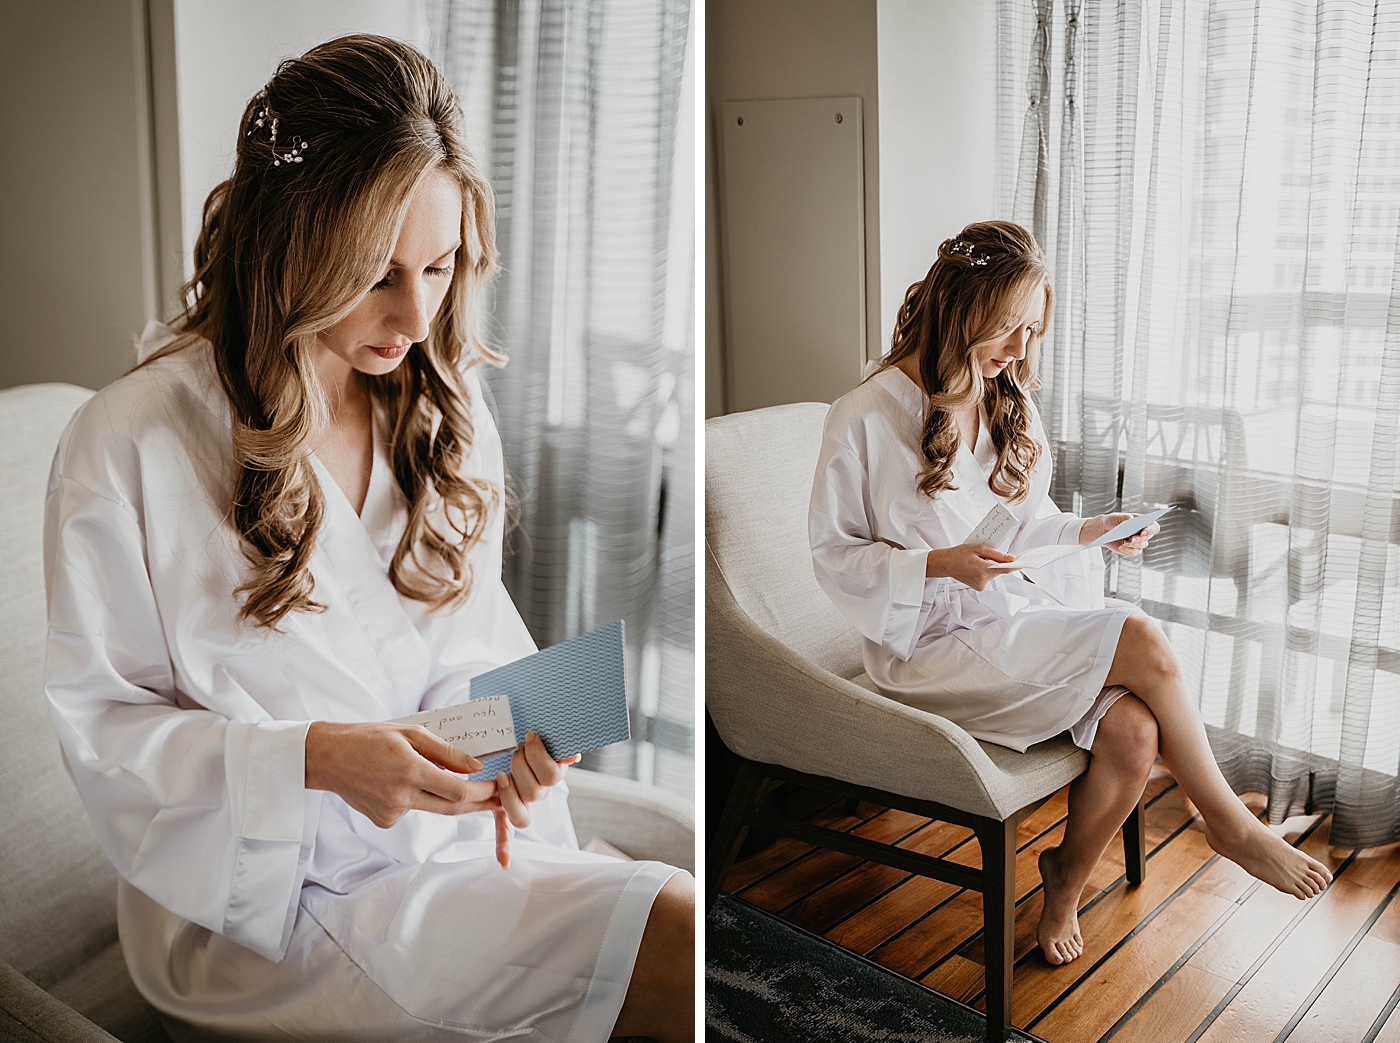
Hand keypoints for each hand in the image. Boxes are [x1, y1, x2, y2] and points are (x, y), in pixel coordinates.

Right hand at [304, 720, 498, 828]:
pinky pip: (412, 810)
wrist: (327, 757)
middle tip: (499, 797)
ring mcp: (391, 813)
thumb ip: (445, 751)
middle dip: (478, 803)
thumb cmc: (367, 738)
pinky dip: (417, 797)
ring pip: (432, 808)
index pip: (458, 791)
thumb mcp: (409, 733)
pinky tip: (397, 781)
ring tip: (432, 774)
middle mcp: (401, 797)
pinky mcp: (384, 821)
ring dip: (444, 796)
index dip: (483, 792)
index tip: (498, 786)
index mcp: (410, 771)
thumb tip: (476, 767)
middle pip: (452, 808)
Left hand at [492, 732, 581, 867]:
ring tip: (501, 774)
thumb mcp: (543, 737)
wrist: (509, 741)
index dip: (540, 759)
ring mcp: (522, 803)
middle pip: (535, 793)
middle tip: (514, 751)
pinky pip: (506, 833)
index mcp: (552, 775)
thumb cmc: (527, 737)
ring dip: (509, 796)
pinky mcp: (503, 809)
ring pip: (522, 816)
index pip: (553, 776)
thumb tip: (573, 756)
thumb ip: (561, 746)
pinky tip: (504, 863)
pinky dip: (504, 848)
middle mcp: (540, 792)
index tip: (528, 739)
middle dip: (521, 768)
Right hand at [926, 543, 1016, 590]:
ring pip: (994, 574)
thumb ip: (996, 554)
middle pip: (1000, 570)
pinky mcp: (979, 587)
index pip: (1006, 569)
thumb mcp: (978, 548)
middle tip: (987, 555)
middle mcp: (983, 580)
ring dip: (991, 567)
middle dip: (998, 562)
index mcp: (983, 569)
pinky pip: (989, 578)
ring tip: (977, 561)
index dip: (1017, 565)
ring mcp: (981, 585)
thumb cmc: (958, 554)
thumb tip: (1011, 558)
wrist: (945, 564)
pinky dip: (986, 571)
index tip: (1025, 562)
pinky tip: (976, 567)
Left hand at [1080, 513, 1158, 555]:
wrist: (1105, 530)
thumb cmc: (1113, 521)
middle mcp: (1144, 533)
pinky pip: (1134, 552)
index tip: (1143, 531)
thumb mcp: (1117, 516)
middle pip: (1147, 537)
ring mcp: (1139, 542)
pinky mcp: (1133, 549)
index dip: (1150, 530)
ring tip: (1123, 542)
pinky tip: (1121, 547)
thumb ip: (1125, 516)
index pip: (1154, 527)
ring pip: (1141, 546)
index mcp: (1144, 522)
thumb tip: (1130, 519)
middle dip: (1139, 538)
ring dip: (1133, 545)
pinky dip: (1128, 550)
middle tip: (1131, 539)